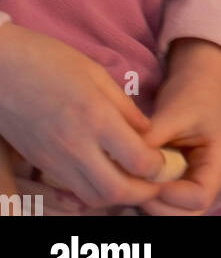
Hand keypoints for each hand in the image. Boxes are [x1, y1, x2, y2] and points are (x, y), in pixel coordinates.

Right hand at [0, 24, 165, 207]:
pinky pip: (71, 190)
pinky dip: (92, 192)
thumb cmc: (48, 60)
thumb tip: (147, 132)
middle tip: (156, 182)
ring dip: (117, 196)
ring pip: (92, 197)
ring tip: (132, 180)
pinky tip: (103, 175)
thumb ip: (124, 106)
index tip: (167, 161)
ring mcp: (54, 159)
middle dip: (143, 193)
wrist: (0, 68)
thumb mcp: (95, 72)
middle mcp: (75, 145)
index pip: (138, 160)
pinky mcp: (40, 164)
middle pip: (116, 191)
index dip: (159, 167)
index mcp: (95, 117)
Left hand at [139, 39, 220, 215]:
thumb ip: (152, 139)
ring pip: (174, 212)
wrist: (195, 80)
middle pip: (188, 214)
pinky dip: (148, 198)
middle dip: (160, 207)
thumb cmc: (191, 93)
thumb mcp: (173, 112)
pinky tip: (132, 183)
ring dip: (152, 206)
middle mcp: (208, 178)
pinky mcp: (177, 180)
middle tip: (136, 188)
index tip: (150, 180)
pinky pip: (164, 201)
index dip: (174, 196)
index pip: (200, 196)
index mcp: (217, 161)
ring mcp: (193, 181)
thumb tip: (122, 161)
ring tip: (132, 184)